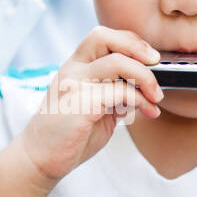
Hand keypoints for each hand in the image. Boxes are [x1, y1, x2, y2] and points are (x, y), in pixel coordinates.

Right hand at [18, 27, 161, 185]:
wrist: (41, 158)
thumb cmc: (67, 135)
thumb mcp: (96, 108)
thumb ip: (115, 94)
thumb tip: (144, 89)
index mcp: (75, 67)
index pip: (103, 37)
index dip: (130, 42)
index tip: (150, 58)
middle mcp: (72, 70)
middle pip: (105, 37)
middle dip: (137, 47)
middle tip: (156, 64)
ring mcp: (74, 84)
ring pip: (117, 63)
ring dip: (145, 78)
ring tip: (156, 97)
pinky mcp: (81, 103)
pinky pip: (120, 91)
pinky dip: (140, 100)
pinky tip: (148, 112)